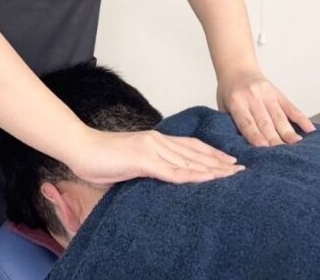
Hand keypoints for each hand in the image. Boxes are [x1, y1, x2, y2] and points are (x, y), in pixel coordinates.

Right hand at [65, 128, 245, 186]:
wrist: (80, 147)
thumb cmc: (99, 157)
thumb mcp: (128, 162)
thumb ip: (144, 167)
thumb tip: (154, 178)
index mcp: (155, 140)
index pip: (190, 146)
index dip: (210, 153)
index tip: (228, 161)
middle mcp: (158, 141)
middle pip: (195, 152)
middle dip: (218, 161)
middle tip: (239, 169)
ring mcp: (151, 150)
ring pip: (189, 161)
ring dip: (211, 169)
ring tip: (230, 176)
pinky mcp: (143, 161)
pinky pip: (172, 172)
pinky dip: (192, 176)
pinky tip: (206, 180)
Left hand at [217, 68, 315, 146]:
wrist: (237, 67)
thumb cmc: (229, 92)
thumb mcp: (223, 106)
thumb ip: (231, 124)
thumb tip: (242, 147)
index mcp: (236, 101)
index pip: (247, 121)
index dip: (255, 135)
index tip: (263, 147)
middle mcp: (253, 97)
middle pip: (265, 122)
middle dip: (274, 139)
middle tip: (282, 155)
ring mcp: (267, 94)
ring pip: (279, 116)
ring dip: (288, 132)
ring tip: (296, 145)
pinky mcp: (278, 93)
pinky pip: (291, 107)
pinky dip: (301, 118)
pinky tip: (309, 128)